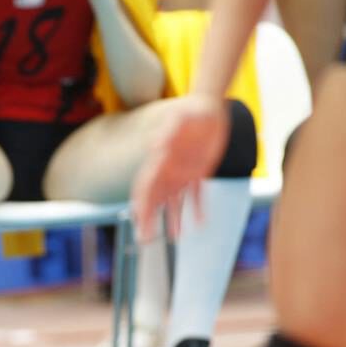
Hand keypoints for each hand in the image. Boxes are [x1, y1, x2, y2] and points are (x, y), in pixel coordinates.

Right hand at [130, 94, 230, 241]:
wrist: (208, 107)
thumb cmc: (191, 110)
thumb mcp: (180, 118)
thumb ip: (167, 130)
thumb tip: (154, 146)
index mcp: (160, 159)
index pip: (145, 186)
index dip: (140, 203)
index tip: (137, 219)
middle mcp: (168, 169)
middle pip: (155, 199)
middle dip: (149, 219)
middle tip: (145, 240)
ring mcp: (183, 172)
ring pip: (175, 201)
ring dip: (173, 219)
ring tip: (173, 238)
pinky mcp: (199, 171)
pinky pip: (197, 194)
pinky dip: (198, 208)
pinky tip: (199, 223)